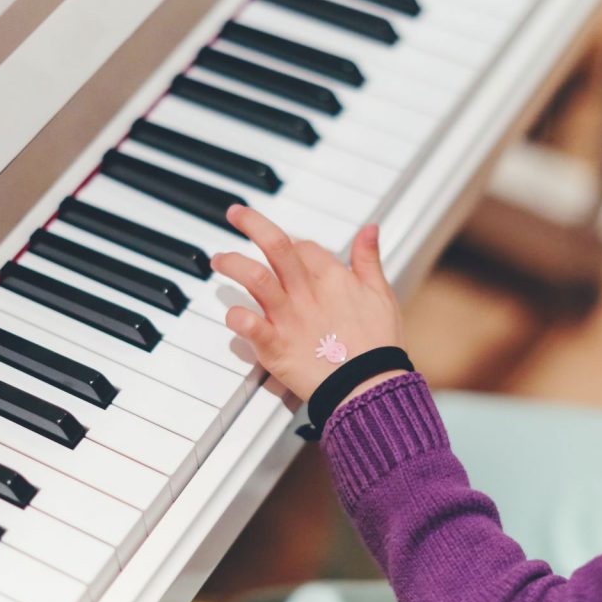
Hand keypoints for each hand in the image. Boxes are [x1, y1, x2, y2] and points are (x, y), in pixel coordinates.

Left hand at [211, 205, 405, 401]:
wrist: (372, 387)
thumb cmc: (379, 345)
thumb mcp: (382, 294)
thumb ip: (369, 260)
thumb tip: (370, 229)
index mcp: (332, 277)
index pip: (303, 247)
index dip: (292, 244)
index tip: (284, 251)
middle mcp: (307, 292)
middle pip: (276, 245)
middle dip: (251, 223)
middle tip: (235, 214)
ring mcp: (289, 318)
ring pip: (256, 278)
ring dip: (234, 263)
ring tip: (219, 259)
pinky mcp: (277, 347)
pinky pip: (252, 328)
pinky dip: (238, 318)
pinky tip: (231, 313)